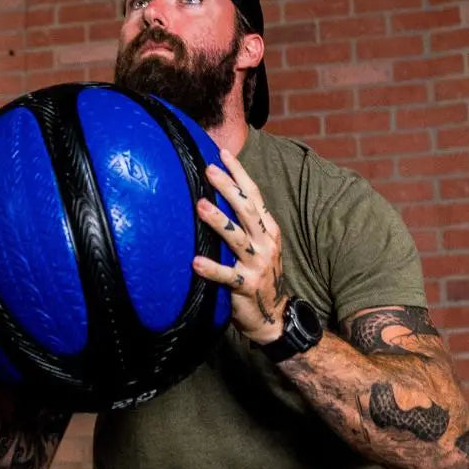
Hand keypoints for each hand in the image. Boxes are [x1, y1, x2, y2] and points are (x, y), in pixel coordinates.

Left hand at [192, 148, 288, 343]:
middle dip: (228, 188)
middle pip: (245, 210)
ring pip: (236, 238)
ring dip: (218, 221)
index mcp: (268, 229)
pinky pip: (227, 276)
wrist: (274, 315)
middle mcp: (265, 243)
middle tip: (209, 171)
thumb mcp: (260, 244)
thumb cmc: (260, 273)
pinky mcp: (246, 286)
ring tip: (200, 207)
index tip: (223, 153)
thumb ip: (245, 223)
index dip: (239, 173)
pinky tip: (195, 262)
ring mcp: (257, 264)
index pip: (253, 195)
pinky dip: (211, 269)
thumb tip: (218, 194)